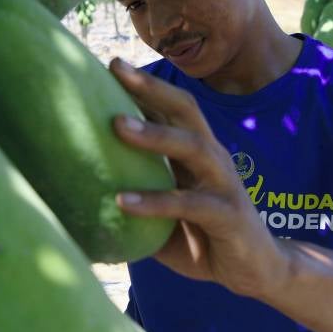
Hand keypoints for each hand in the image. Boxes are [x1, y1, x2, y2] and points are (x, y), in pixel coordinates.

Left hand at [109, 58, 290, 299]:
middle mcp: (211, 158)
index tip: (109, 63)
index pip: (169, 108)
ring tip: (117, 125)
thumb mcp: (164, 212)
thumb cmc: (200, 236)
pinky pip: (190, 204)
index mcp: (194, 152)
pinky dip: (156, 202)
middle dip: (151, 88)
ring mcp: (223, 183)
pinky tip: (123, 202)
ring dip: (154, 135)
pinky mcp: (228, 215)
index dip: (143, 84)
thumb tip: (77, 191)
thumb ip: (134, 194)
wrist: (255, 269)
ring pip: (192, 147)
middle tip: (115, 70)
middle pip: (184, 111)